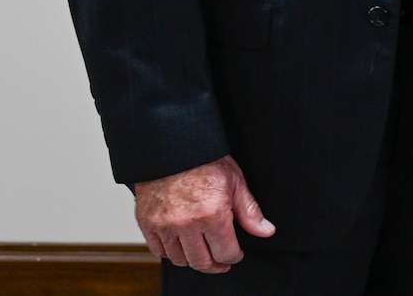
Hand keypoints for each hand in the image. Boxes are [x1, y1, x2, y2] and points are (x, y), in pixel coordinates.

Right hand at [133, 156, 274, 272]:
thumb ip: (249, 211)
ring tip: (201, 252)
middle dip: (215, 265)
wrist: (172, 146)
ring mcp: (164, 225)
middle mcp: (187, 224)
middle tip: (220, 261)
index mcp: (212, 214)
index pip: (225, 253)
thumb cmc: (204, 160)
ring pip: (179, 259)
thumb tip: (265, 231)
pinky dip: (169, 252)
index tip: (235, 254)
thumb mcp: (235, 181)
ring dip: (192, 260)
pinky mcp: (147, 222)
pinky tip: (180, 244)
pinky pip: (158, 250)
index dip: (233, 257)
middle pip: (201, 262)